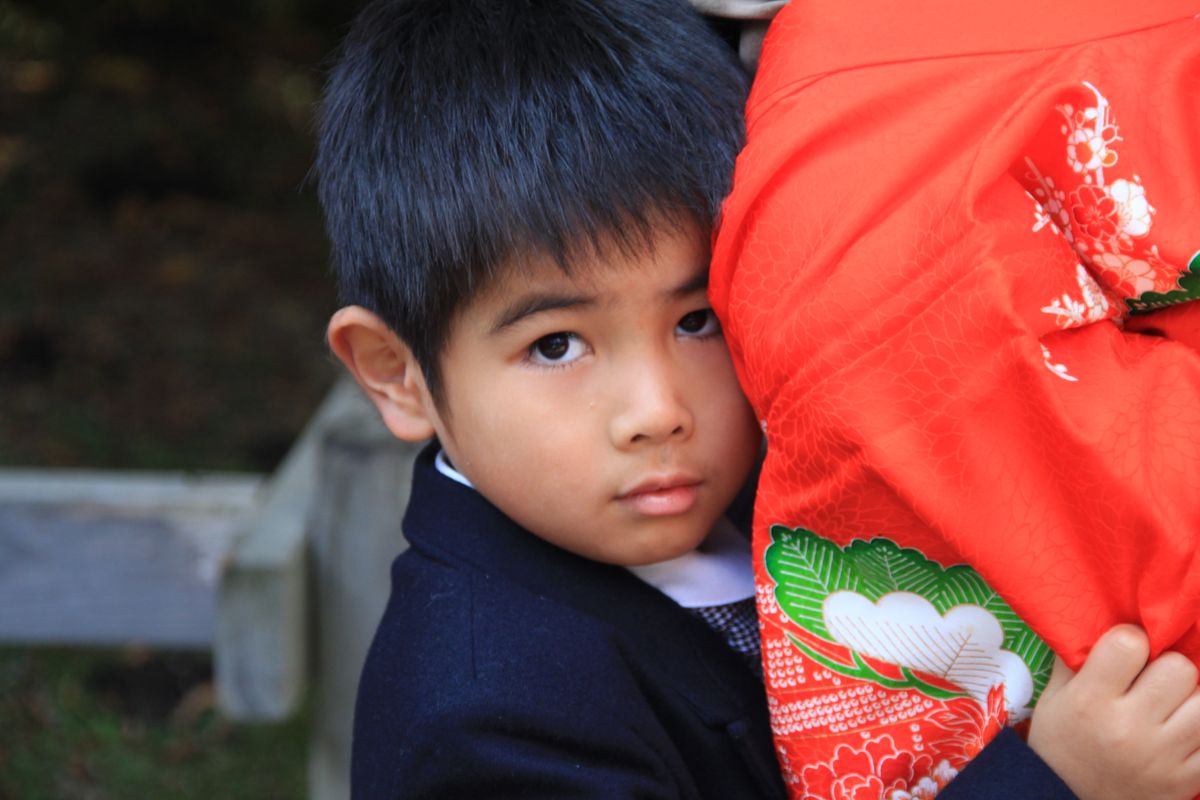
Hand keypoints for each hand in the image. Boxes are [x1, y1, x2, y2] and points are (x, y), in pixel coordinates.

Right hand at [1029, 625, 1199, 799]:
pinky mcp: (1187, 780)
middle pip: (1179, 668)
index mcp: (1090, 701)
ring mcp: (1163, 757)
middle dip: (1167, 669)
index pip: (1130, 643)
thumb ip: (1077, 659)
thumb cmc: (1061, 744)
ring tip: (1172, 707)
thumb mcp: (1054, 698)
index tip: (1127, 651)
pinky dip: (1199, 729)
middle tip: (1153, 681)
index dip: (1132, 640)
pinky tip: (1183, 729)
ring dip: (1190, 699)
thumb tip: (1101, 617)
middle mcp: (1128, 727)